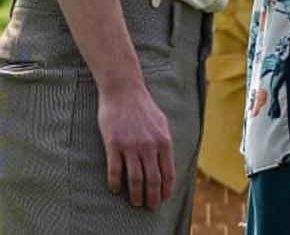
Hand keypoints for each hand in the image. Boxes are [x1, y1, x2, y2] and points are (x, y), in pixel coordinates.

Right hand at [97, 86, 174, 208]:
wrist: (124, 90)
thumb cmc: (143, 106)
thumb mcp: (161, 122)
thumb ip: (164, 142)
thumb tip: (167, 162)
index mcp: (163, 140)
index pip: (168, 172)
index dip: (166, 188)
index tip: (164, 198)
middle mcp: (149, 145)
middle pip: (153, 180)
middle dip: (152, 197)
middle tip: (150, 206)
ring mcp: (131, 145)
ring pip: (135, 179)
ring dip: (135, 195)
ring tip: (135, 202)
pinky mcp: (113, 144)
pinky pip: (114, 171)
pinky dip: (115, 184)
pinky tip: (115, 189)